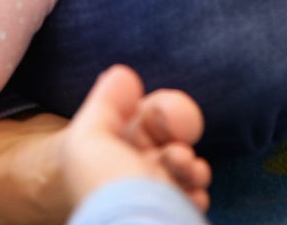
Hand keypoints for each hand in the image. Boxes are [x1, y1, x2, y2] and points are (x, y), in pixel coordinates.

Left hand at [59, 65, 209, 212]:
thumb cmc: (108, 191)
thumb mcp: (88, 140)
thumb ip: (105, 101)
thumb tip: (125, 75)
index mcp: (112, 146)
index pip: (149, 114)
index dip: (169, 110)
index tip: (178, 122)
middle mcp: (133, 170)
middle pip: (171, 136)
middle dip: (183, 138)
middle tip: (180, 155)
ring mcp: (154, 193)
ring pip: (186, 166)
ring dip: (194, 166)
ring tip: (190, 174)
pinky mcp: (173, 212)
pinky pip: (194, 194)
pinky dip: (198, 191)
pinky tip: (194, 196)